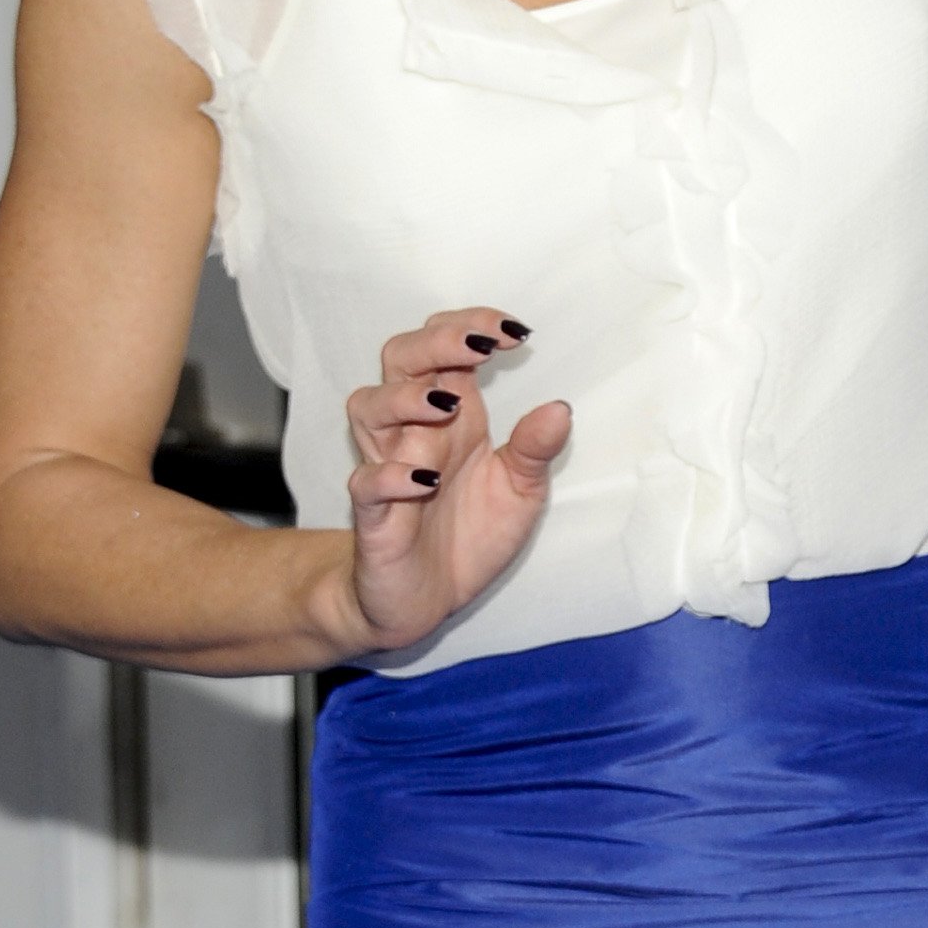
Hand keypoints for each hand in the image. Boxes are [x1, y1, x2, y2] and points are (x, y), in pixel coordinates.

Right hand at [341, 308, 565, 655]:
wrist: (426, 601)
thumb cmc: (468, 535)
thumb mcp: (521, 491)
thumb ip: (535, 449)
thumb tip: (560, 408)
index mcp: (455, 416)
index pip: (446, 346)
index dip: (471, 326)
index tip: (514, 333)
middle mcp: (416, 431)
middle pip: (400, 358)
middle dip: (435, 341)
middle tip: (479, 347)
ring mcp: (390, 468)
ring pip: (368, 407)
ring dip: (406, 397)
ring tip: (449, 402)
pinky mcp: (375, 518)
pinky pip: (367, 484)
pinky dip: (391, 474)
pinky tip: (426, 478)